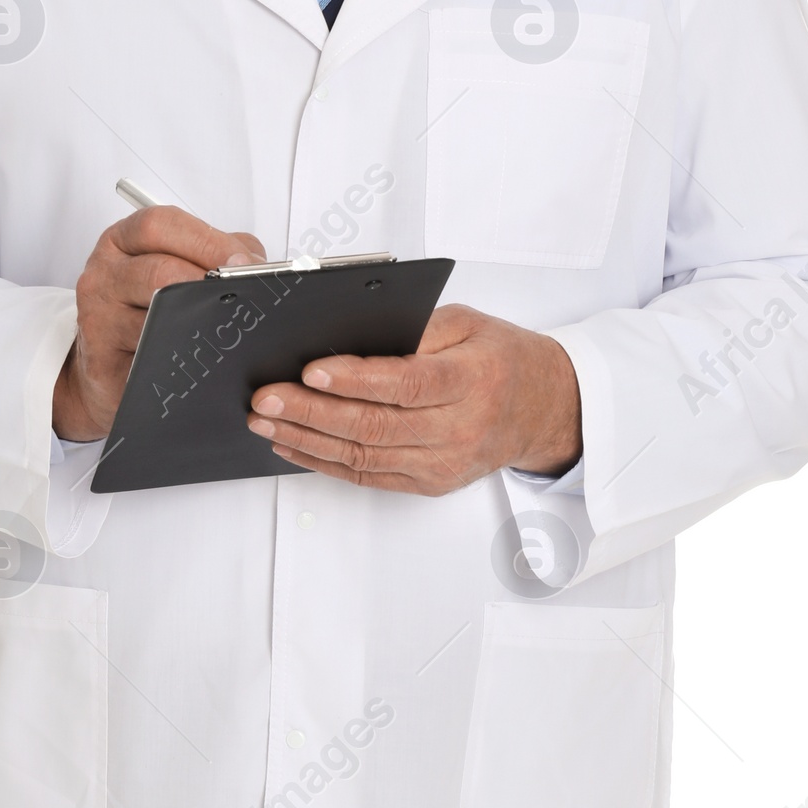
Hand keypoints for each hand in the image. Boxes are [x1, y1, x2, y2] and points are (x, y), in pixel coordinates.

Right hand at [54, 206, 266, 440]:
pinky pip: (149, 361)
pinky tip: (202, 359)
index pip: (161, 225)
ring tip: (227, 329)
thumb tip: (259, 265)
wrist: (109, 366)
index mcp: (123, 241)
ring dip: (199, 325)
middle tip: (243, 299)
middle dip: (208, 283)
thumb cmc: (147, 308)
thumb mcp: (177, 266)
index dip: (208, 241)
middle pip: (158, 270)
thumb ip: (216, 253)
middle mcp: (104, 274)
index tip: (244, 262)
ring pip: (154, 320)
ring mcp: (98, 318)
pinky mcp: (103, 362)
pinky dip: (181, 360)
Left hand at [245, 304, 580, 494]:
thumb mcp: (467, 323)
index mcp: (472, 379)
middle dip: (312, 413)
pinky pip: (368, 476)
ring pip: (364, 456)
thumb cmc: (500, 359)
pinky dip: (324, 462)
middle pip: (375, 425)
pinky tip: (293, 445)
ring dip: (307, 440)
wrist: (542, 409)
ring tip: (265, 422)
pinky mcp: (429, 483)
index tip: (311, 371)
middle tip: (266, 399)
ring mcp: (443, 463)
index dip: (356, 381)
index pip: (407, 383)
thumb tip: (348, 335)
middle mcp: (459, 428)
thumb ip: (415, 329)